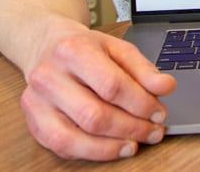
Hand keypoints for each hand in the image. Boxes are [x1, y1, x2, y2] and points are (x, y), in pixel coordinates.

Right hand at [21, 23, 175, 160]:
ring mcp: (36, 103)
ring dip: (112, 147)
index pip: (112, 85)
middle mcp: (49, 77)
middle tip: (153, 131)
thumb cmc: (84, 48)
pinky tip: (113, 148)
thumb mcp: (117, 47)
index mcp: (73, 51)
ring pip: (75, 138)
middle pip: (94, 115)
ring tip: (135, 144)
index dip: (140, 103)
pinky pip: (62, 148)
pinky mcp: (33, 123)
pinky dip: (92, 153)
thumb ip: (143, 68)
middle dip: (130, 128)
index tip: (159, 112)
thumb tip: (166, 87)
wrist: (46, 46)